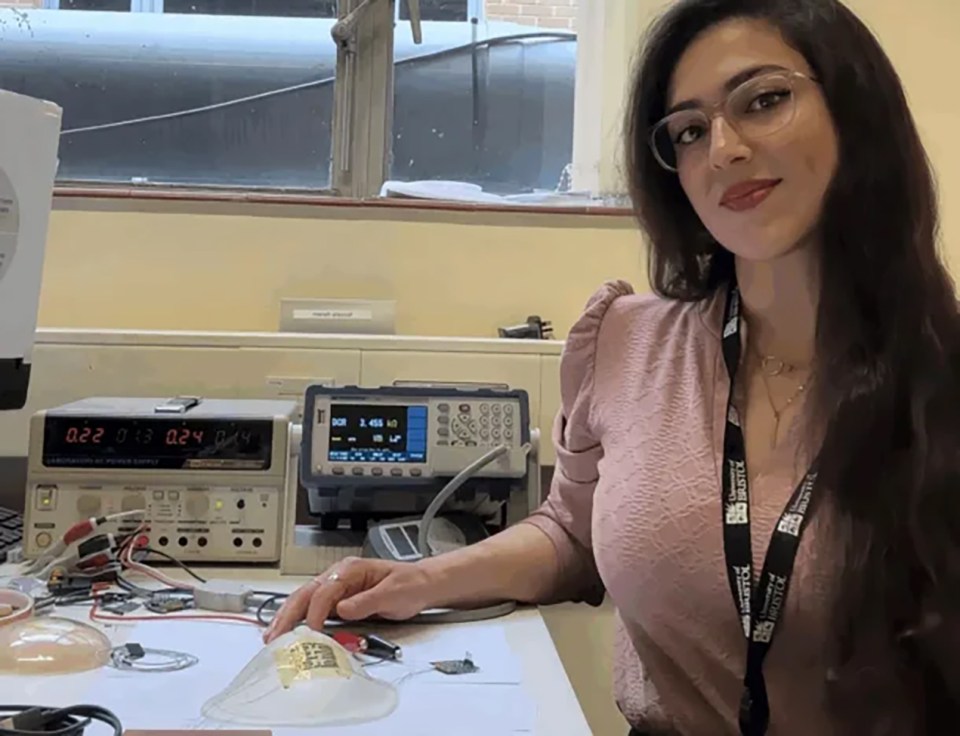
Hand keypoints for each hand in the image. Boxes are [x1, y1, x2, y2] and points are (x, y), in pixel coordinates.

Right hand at [262, 557, 436, 643]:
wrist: (421, 584)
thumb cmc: (409, 585)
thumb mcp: (393, 593)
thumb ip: (367, 601)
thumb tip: (342, 610)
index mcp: (351, 569)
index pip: (325, 591)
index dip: (315, 613)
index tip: (310, 633)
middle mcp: (339, 575)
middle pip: (306, 593)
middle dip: (288, 615)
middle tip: (274, 636)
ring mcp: (336, 586)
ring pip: (304, 599)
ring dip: (286, 617)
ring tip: (272, 636)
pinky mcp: (337, 599)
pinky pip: (312, 607)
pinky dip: (297, 619)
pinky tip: (287, 631)